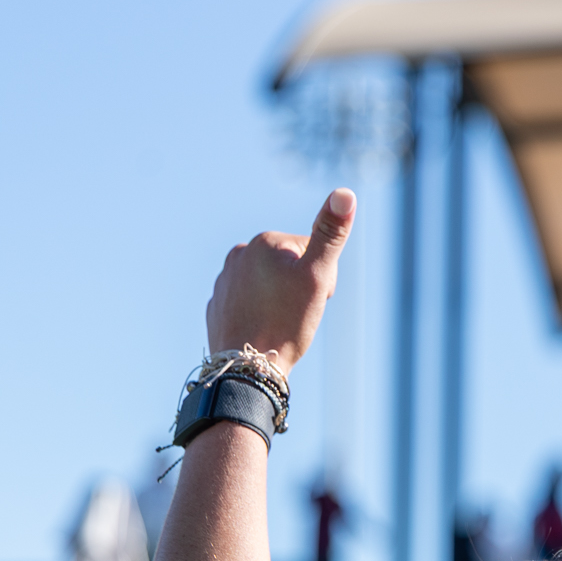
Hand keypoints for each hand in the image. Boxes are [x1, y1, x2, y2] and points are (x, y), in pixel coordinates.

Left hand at [205, 189, 356, 374]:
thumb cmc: (286, 322)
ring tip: (281, 325)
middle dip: (299, 286)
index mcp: (264, 242)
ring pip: (267, 285)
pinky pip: (246, 303)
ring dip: (279, 299)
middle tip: (299, 314)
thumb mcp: (318, 275)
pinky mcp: (216, 306)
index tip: (315, 298)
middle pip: (287, 266)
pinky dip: (258, 313)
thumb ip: (330, 233)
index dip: (322, 277)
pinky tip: (263, 332)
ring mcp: (223, 281)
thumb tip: (345, 192)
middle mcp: (239, 255)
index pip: (310, 250)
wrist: (248, 367)